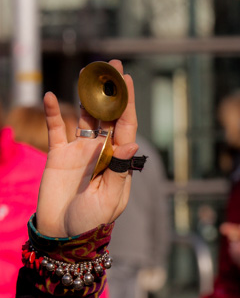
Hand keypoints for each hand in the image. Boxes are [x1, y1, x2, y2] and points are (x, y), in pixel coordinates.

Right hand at [36, 60, 138, 236]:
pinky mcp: (59, 155)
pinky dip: (52, 113)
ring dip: (86, 95)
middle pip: (108, 113)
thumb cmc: (92, 220)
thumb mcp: (111, 198)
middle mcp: (102, 149)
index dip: (127, 101)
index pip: (126, 124)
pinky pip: (56, 129)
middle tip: (111, 63)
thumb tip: (131, 141)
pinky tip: (50, 96)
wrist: (63, 234)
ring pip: (85, 115)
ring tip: (88, 72)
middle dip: (111, 90)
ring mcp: (81, 150)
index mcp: (119, 158)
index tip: (127, 78)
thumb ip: (120, 170)